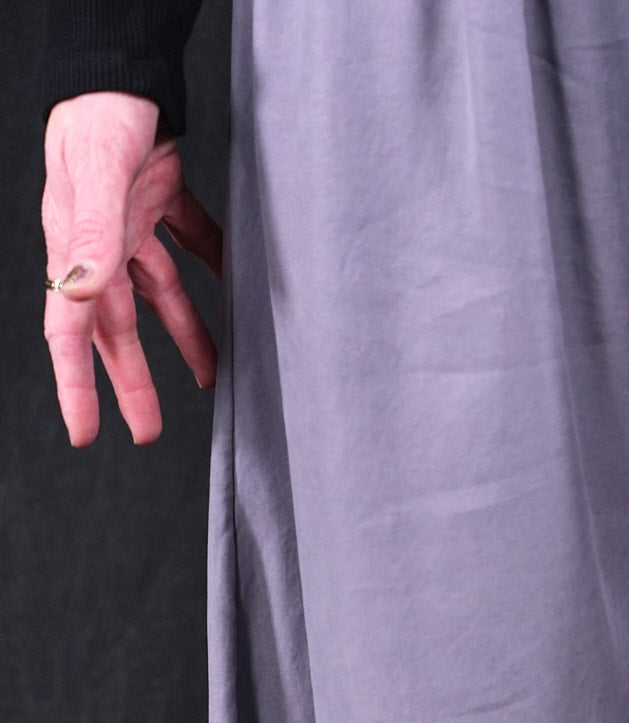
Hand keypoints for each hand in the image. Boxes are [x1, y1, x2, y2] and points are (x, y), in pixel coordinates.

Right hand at [42, 92, 223, 447]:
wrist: (122, 63)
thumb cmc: (100, 115)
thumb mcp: (93, 181)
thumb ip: (89, 239)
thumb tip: (75, 293)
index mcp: (75, 250)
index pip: (70, 332)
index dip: (76, 386)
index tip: (84, 433)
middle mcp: (101, 246)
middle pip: (117, 329)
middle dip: (132, 382)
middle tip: (147, 433)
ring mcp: (132, 225)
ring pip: (158, 298)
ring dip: (184, 339)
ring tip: (212, 378)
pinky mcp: (163, 200)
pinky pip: (191, 248)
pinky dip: (212, 273)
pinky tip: (237, 298)